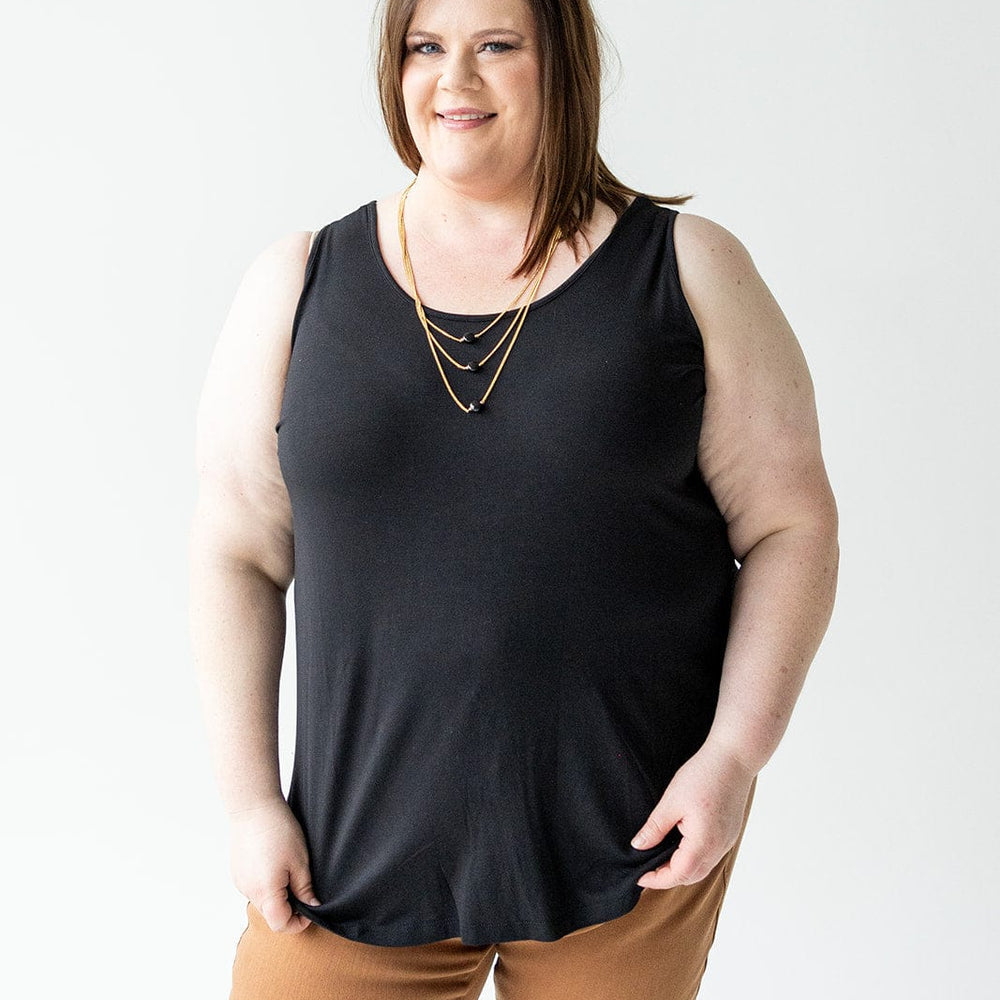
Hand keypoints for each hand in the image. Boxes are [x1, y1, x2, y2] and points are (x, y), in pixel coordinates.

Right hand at [228, 798, 321, 932]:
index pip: (281, 925)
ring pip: (263, 900)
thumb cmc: (278, 830)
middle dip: (289, 907)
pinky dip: (266, 883)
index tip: (311, 908)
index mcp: (266, 893)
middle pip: (271, 914)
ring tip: (289, 869)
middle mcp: (249, 892)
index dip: (299, 922)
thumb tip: (312, 906)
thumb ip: (305, 888)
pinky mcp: (237, 872)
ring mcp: (240, 882)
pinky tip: (274, 862)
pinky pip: (254, 887)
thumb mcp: (300, 860)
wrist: (253, 806)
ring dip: (278, 894)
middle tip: (304, 885)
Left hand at [630, 740, 755, 889]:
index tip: (639, 877)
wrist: (734, 758)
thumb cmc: (703, 775)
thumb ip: (655, 827)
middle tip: (647, 870)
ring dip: (682, 869)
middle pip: (692, 876)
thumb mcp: (671, 801)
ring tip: (661, 860)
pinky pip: (710, 855)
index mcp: (703, 843)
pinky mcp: (730, 832)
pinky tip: (681, 846)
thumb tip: (638, 846)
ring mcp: (727, 841)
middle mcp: (719, 848)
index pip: (678, 874)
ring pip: (703, 868)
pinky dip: (694, 859)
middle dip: (668, 878)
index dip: (657, 879)